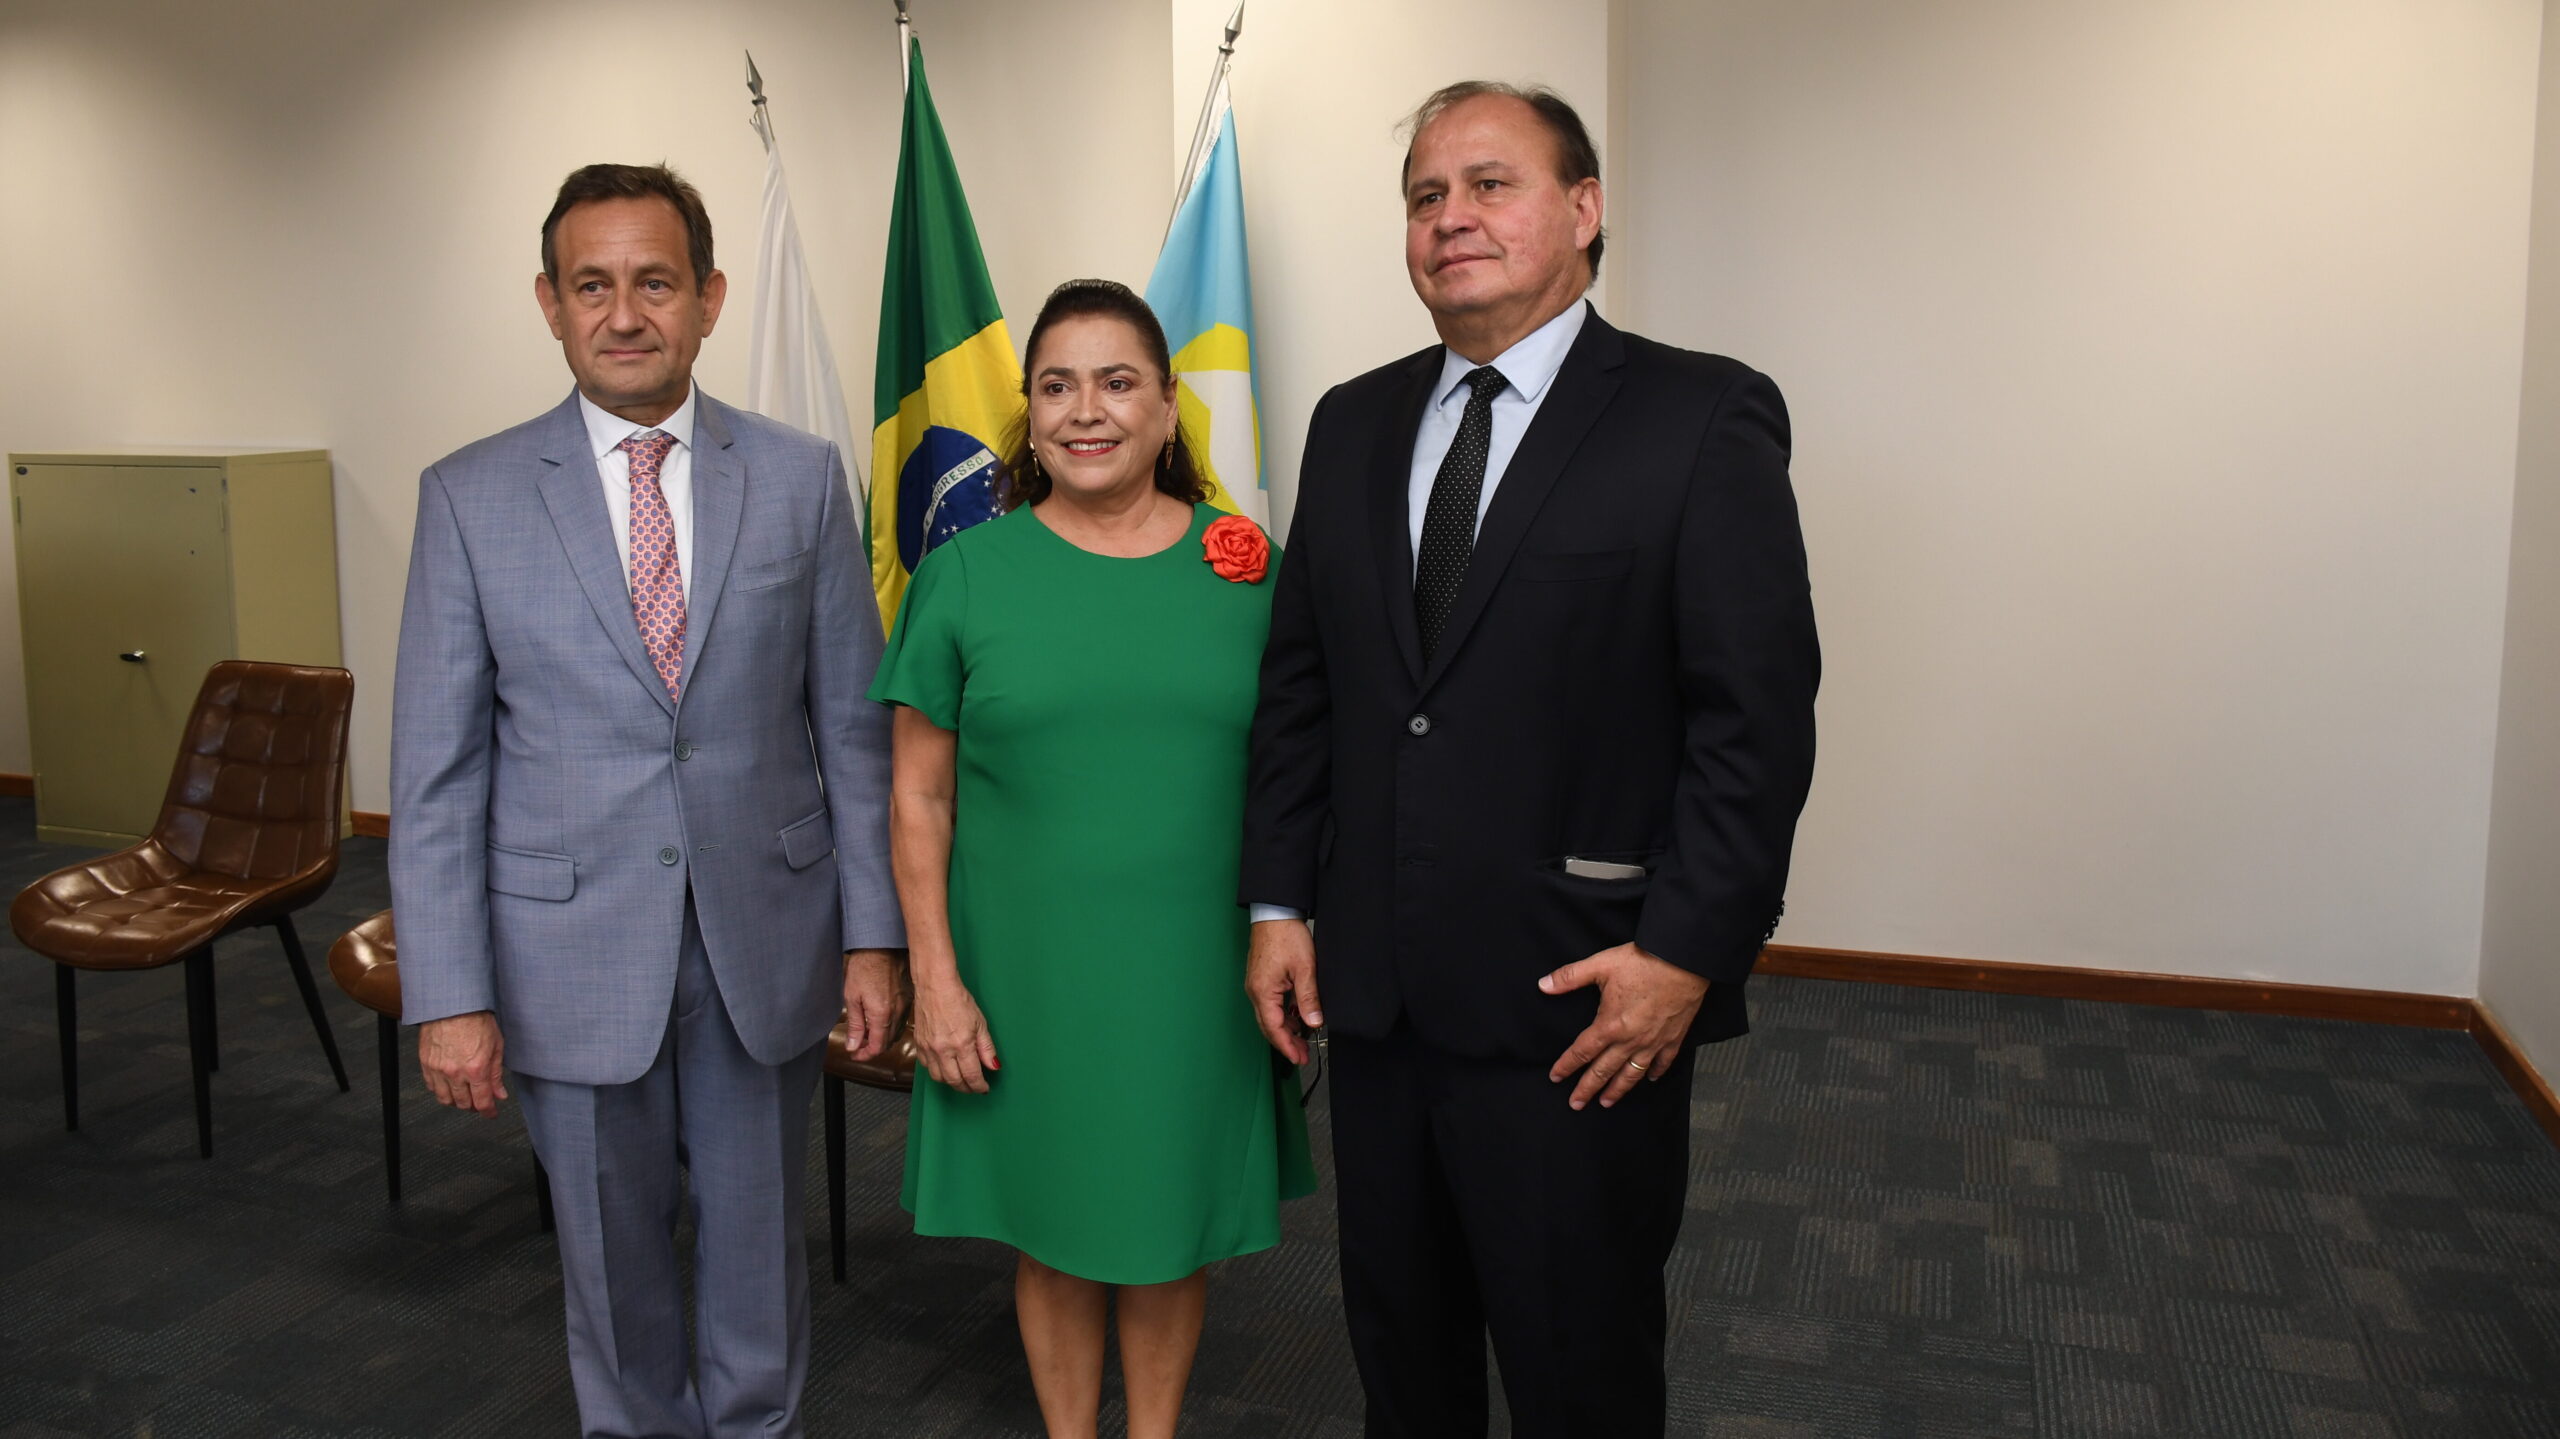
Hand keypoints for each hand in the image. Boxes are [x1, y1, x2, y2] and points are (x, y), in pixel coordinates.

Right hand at [419, 1011, 508, 1116]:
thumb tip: (499, 1093)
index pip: (482, 1102)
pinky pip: (431, 1086)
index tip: (491, 1113)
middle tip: (479, 1101)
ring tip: (464, 1094)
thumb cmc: (476, 1018)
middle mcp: (455, 1072)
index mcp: (476, 1069)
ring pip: (445, 1098)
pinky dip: (440, 1090)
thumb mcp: (496, 1046)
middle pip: (463, 1103)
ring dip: (456, 1101)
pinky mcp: (425, 1062)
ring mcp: (437, 1069)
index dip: (488, 1112)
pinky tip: (448, 1084)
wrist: (452, 1003)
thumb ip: (496, 1074)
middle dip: (473, 1106)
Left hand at [841, 949, 907, 1061]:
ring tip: (867, 1033)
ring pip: (896, 1032)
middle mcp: (897, 1013)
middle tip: (858, 1045)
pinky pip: (901, 1020)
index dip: (865, 1054)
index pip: (877, 1046)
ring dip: (882, 1038)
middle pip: (887, 1042)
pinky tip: (880, 1021)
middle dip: (872, 1047)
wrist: (882, 946)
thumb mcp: (852, 997)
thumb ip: (855, 1025)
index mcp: (882, 1015)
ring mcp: (906, 1005)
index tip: (855, 1054)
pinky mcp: (909, 998)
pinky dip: (890, 1026)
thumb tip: (853, 1046)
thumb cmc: (865, 967)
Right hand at [912, 968, 997, 1092]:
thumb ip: (987, 1048)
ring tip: (961, 1080)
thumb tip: (994, 1066)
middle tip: (974, 1088)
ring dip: (951, 1082)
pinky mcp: (919, 1045)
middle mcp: (943, 1050)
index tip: (984, 1088)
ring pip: (939, 1078)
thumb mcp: (980, 1023)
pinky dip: (937, 1072)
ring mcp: (928, 1049)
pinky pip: (927, 1067)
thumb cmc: (959, 1000)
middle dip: (966, 1088)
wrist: (935, 986)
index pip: (971, 1075)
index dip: (979, 1086)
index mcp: (961, 1045)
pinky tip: (945, 1068)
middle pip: (954, 1081)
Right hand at [1247, 919, 1323, 1064]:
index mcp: (1263, 991)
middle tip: (1303, 1056)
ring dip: (1286, 1029)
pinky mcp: (1261, 979)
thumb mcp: (1305, 968)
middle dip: (1286, 1043)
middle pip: (1269, 1026)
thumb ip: (1309, 998)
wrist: (1274, 912)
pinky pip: (1270, 1004)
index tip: (1299, 1058)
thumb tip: (1314, 1023)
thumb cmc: (1286, 935)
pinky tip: (1298, 1017)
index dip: (1287, 1046)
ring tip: (1304, 1040)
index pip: (1274, 1028)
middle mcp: (1255, 991)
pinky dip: (1283, 1014)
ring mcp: (1256, 985)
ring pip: (1270, 1016)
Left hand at [1541, 943, 1706, 1110]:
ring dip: (1617, 1090)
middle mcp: (1630, 1040)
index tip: (1556, 1077)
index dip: (1566, 1066)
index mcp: (1610, 1025)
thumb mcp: (1601, 965)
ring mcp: (1653, 1042)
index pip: (1582, 1052)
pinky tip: (1649, 1079)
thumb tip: (1543, 985)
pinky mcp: (1673, 1038)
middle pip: (1603, 1071)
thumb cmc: (1644, 961)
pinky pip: (1662, 1062)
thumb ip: (1569, 977)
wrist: (1684, 960)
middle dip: (1587, 1089)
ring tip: (1606, 1102)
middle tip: (1576, 1104)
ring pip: (1632, 1074)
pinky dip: (1654, 1073)